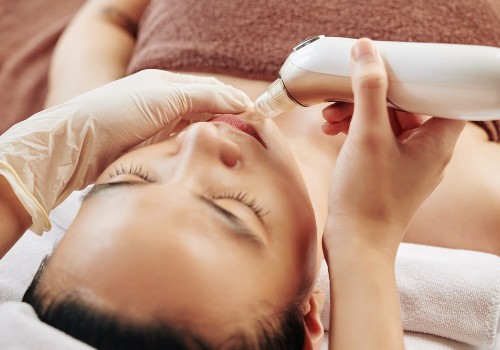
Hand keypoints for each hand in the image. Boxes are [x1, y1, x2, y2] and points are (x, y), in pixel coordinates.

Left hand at [0, 70, 250, 233]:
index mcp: (168, 84)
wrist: (79, 144)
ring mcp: (160, 127)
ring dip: (216, 137)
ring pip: (198, 131)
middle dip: (228, 120)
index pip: (211, 90)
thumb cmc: (117, 111)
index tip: (257, 116)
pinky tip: (211, 156)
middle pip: (207, 111)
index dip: (235, 101)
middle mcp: (166, 104)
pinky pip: (185, 147)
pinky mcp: (155, 149)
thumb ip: (204, 97)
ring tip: (236, 148)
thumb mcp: (165, 97)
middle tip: (250, 137)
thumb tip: (241, 101)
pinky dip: (200, 150)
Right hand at [323, 38, 465, 257]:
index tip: (385, 70)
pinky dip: (355, 132)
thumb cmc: (367, 197)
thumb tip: (367, 51)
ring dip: (358, 113)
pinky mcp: (387, 172)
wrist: (355, 244)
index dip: (415, 79)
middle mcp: (427, 151)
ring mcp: (407, 163)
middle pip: (406, 106)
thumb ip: (369, 90)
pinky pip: (375, 140)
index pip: (439, 95)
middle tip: (344, 95)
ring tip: (329, 118)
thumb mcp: (367, 136)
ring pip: (386, 123)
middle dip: (371, 96)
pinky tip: (331, 132)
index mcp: (436, 142)